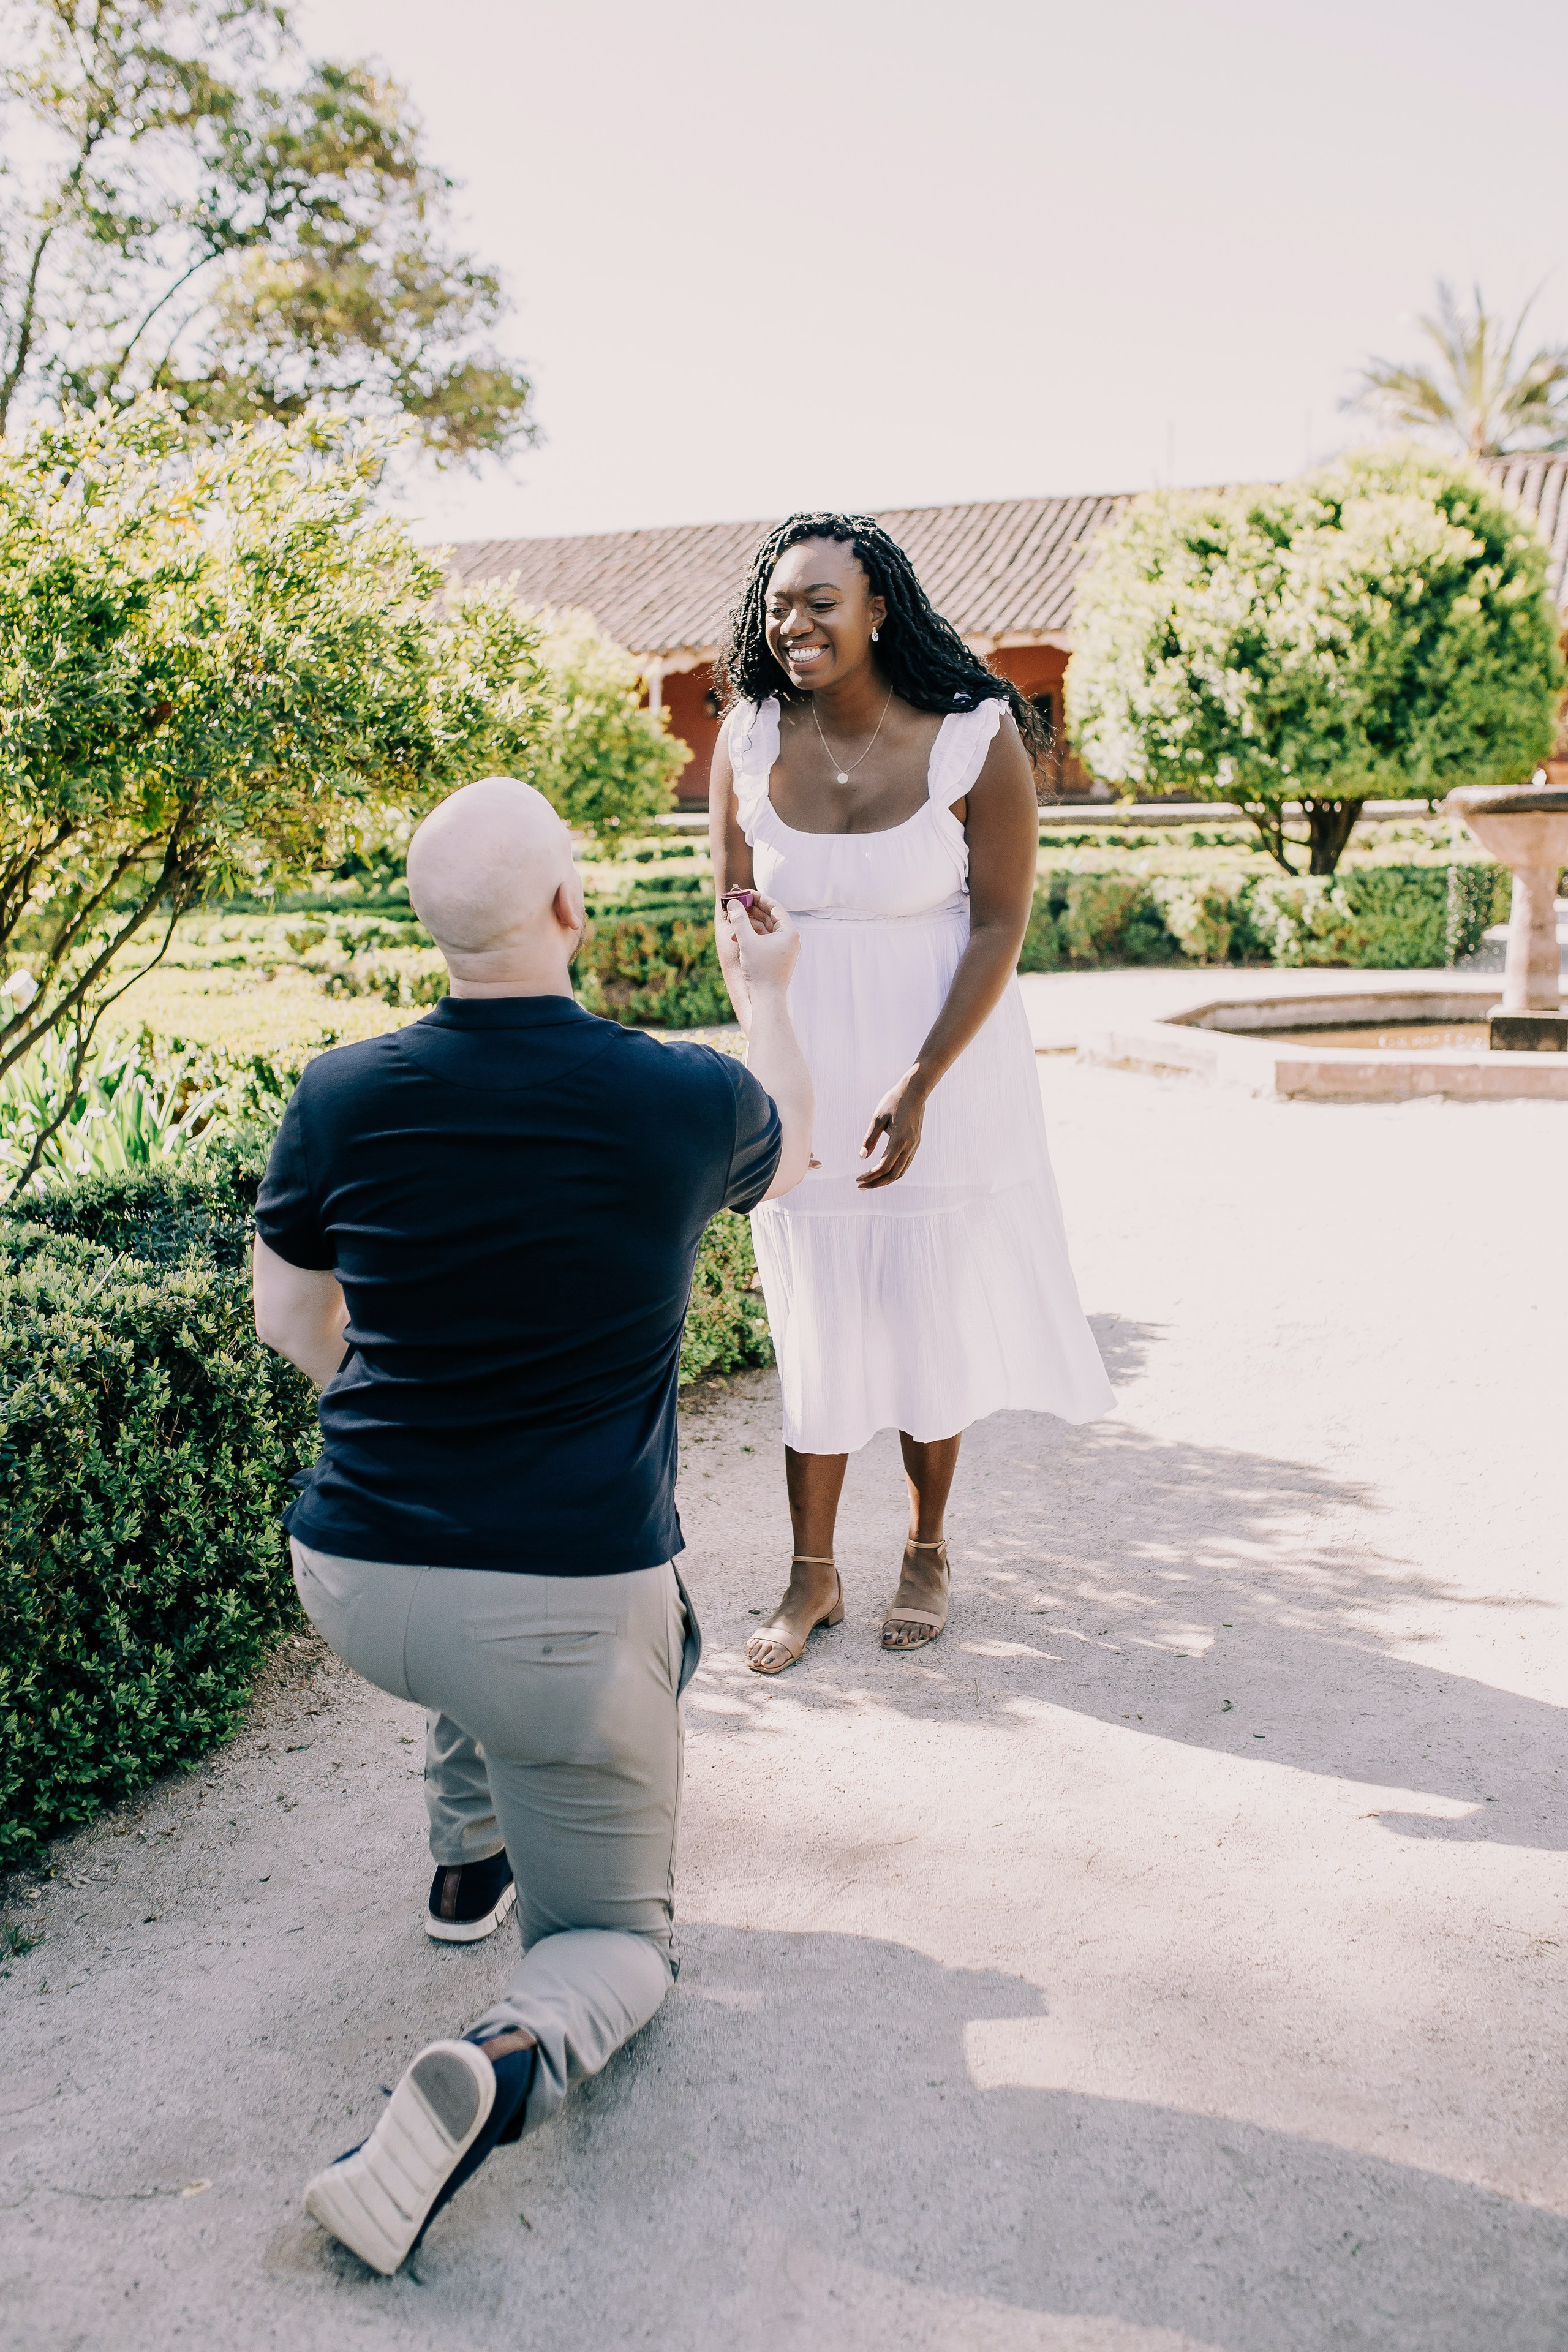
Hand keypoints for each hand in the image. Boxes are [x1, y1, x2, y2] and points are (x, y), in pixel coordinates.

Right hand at [717, 888, 799, 998]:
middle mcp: (790, 939)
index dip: (758, 898)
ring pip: (765, 930)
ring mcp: (784, 949)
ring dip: (748, 924)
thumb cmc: (760, 971)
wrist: (766, 999)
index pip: (775, 907)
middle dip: (751, 910)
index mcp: (789, 932)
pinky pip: (764, 941)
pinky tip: (736, 937)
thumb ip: (739, 920)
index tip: (745, 892)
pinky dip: (751, 937)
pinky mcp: (776, 957)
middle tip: (736, 903)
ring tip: (732, 919)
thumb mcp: (747, 941)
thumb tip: (733, 903)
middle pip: (770, 917)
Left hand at [858, 1065, 927, 1188]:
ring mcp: (914, 1146)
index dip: (870, 1176)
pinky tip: (882, 1171)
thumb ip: (870, 1139)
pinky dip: (893, 1172)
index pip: (884, 1167)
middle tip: (861, 1186)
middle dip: (876, 1183)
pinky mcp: (915, 1144)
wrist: (915, 1091)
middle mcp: (909, 1147)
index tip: (858, 1179)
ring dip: (885, 1180)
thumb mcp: (878, 1118)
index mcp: (899, 1141)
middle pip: (893, 1175)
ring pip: (901, 1172)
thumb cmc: (894, 1101)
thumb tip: (862, 1157)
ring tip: (870, 1182)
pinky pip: (905, 1164)